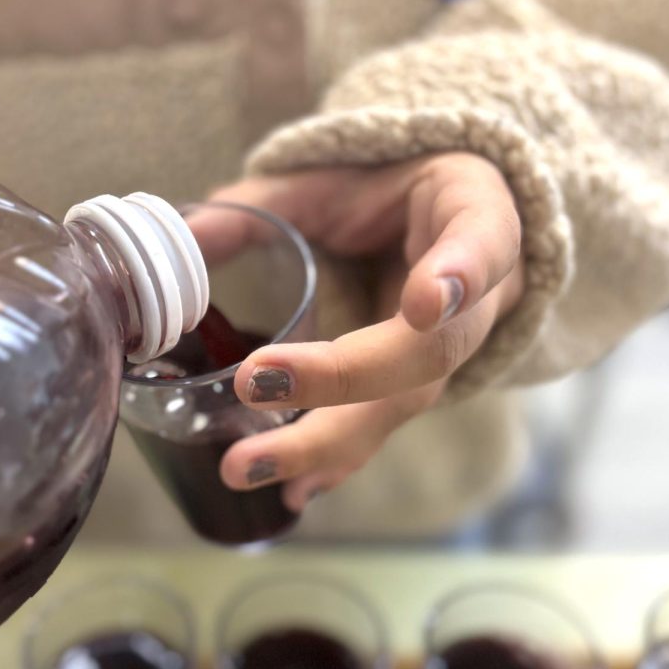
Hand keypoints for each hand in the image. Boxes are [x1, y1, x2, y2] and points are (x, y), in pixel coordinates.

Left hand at [212, 154, 524, 510]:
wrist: (434, 227)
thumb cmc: (386, 192)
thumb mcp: (333, 175)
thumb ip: (265, 203)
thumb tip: (183, 235)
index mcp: (476, 213)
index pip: (485, 239)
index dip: (460, 274)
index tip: (422, 303)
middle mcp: (478, 295)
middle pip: (432, 350)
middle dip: (345, 378)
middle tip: (256, 385)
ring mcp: (451, 351)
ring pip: (404, 403)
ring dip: (325, 440)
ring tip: (247, 464)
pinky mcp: (414, 390)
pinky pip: (382, 428)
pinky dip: (334, 461)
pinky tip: (288, 493)